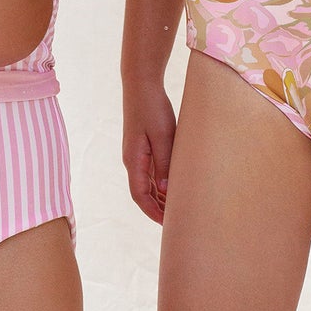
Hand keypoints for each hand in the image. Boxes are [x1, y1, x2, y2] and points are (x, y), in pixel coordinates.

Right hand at [123, 88, 175, 222]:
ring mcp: (136, 155)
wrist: (141, 85)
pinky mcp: (142, 147)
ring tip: (179, 207)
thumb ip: (164, 164)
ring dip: (160, 198)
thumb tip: (165, 191)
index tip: (169, 225)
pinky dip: (160, 184)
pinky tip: (174, 186)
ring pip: (147, 184)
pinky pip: (150, 172)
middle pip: (143, 194)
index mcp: (134, 161)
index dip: (153, 213)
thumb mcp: (163, 136)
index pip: (140, 196)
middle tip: (179, 221)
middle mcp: (132, 161)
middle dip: (158, 209)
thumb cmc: (152, 108)